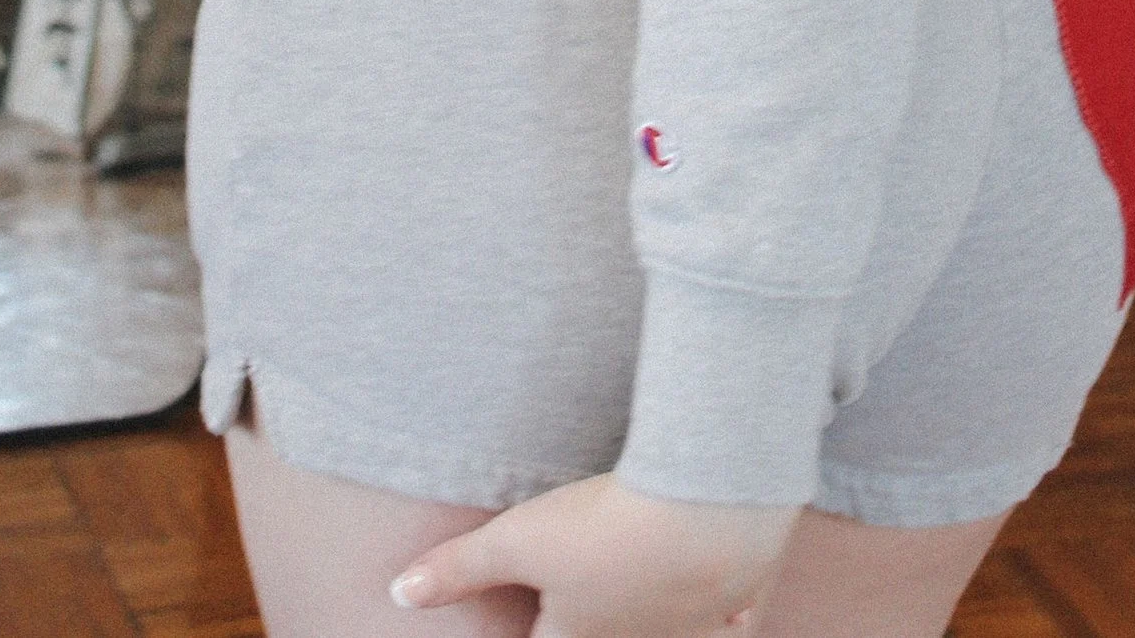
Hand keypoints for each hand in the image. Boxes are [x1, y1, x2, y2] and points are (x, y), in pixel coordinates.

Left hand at [390, 475, 797, 637]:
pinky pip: (732, 628)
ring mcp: (690, 631)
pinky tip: (723, 611)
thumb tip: (398, 593)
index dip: (535, 631)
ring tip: (639, 596)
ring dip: (654, 620)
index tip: (538, 619)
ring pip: (668, 637)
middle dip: (593, 623)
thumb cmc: (605, 528)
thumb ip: (458, 569)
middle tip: (589, 598)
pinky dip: (725, 621)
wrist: (706, 508)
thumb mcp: (517, 539)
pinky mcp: (737, 604)